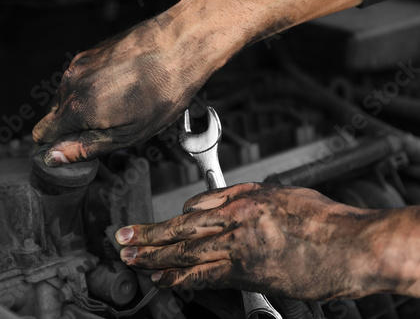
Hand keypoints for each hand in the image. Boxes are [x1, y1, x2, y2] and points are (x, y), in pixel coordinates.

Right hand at [32, 18, 198, 165]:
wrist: (180, 45)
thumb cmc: (163, 92)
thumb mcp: (129, 134)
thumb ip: (86, 147)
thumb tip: (53, 157)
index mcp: (77, 107)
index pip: (42, 133)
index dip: (56, 146)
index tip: (77, 149)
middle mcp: (71, 82)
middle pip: (54, 115)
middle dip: (73, 127)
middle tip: (109, 128)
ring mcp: (79, 64)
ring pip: (68, 96)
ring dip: (85, 107)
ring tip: (120, 106)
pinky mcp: (90, 53)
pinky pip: (80, 80)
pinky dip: (93, 89)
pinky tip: (120, 89)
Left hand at [115, 183, 393, 300]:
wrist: (350, 245)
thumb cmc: (323, 218)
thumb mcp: (282, 193)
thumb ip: (247, 197)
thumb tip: (217, 203)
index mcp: (244, 199)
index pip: (195, 208)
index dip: (171, 220)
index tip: (155, 226)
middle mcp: (236, 222)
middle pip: (183, 230)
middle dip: (149, 236)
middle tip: (123, 240)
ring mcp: (240, 249)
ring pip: (188, 253)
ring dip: (157, 257)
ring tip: (133, 260)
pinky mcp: (249, 273)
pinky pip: (207, 276)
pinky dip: (182, 278)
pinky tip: (165, 279)